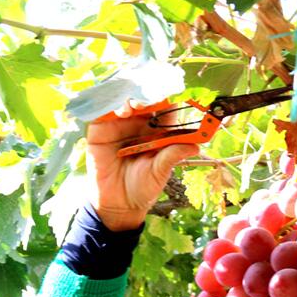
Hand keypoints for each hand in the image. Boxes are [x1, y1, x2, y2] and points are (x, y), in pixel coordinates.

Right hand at [86, 101, 199, 230]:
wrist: (117, 203)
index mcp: (158, 130)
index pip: (165, 107)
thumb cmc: (143, 187)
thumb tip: (196, 146)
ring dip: (130, 97)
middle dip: (148, 93)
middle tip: (152, 98)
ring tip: (135, 105)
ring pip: (124, 100)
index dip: (169, 98)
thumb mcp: (159, 172)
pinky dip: (111, 105)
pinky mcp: (100, 128)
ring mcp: (119, 123)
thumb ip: (172, 156)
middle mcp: (140, 122)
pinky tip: (119, 111)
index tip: (173, 94)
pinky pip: (103, 110)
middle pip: (144, 98)